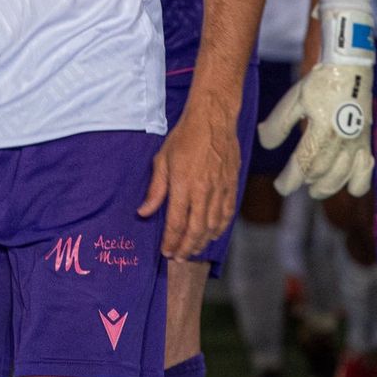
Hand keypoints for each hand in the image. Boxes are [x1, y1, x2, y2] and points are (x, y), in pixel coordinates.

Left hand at [138, 92, 239, 259]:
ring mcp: (220, 189)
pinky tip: (212, 235)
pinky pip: (227, 214)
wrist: (213, 119)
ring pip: (213, 225)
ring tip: (193, 250)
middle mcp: (204, 191)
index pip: (176, 223)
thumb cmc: (184, 136)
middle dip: (186, 247)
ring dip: (202, 242)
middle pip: (196, 230)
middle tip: (178, 257)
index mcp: (183, 185)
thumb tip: (144, 212)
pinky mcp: (232, 185)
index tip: (165, 251)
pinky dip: (220, 228)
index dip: (171, 241)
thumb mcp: (162, 160)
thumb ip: (155, 190)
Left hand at [259, 62, 373, 199]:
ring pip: (343, 177)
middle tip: (298, 182)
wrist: (351, 68)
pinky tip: (347, 184)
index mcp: (321, 129)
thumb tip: (265, 143)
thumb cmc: (320, 82)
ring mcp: (357, 143)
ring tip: (315, 187)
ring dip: (327, 186)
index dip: (290, 180)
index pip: (304, 164)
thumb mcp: (294, 99)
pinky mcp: (367, 142)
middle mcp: (342, 140)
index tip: (280, 186)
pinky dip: (357, 183)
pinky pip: (366, 172)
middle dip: (308, 183)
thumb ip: (279, 123)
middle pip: (322, 174)